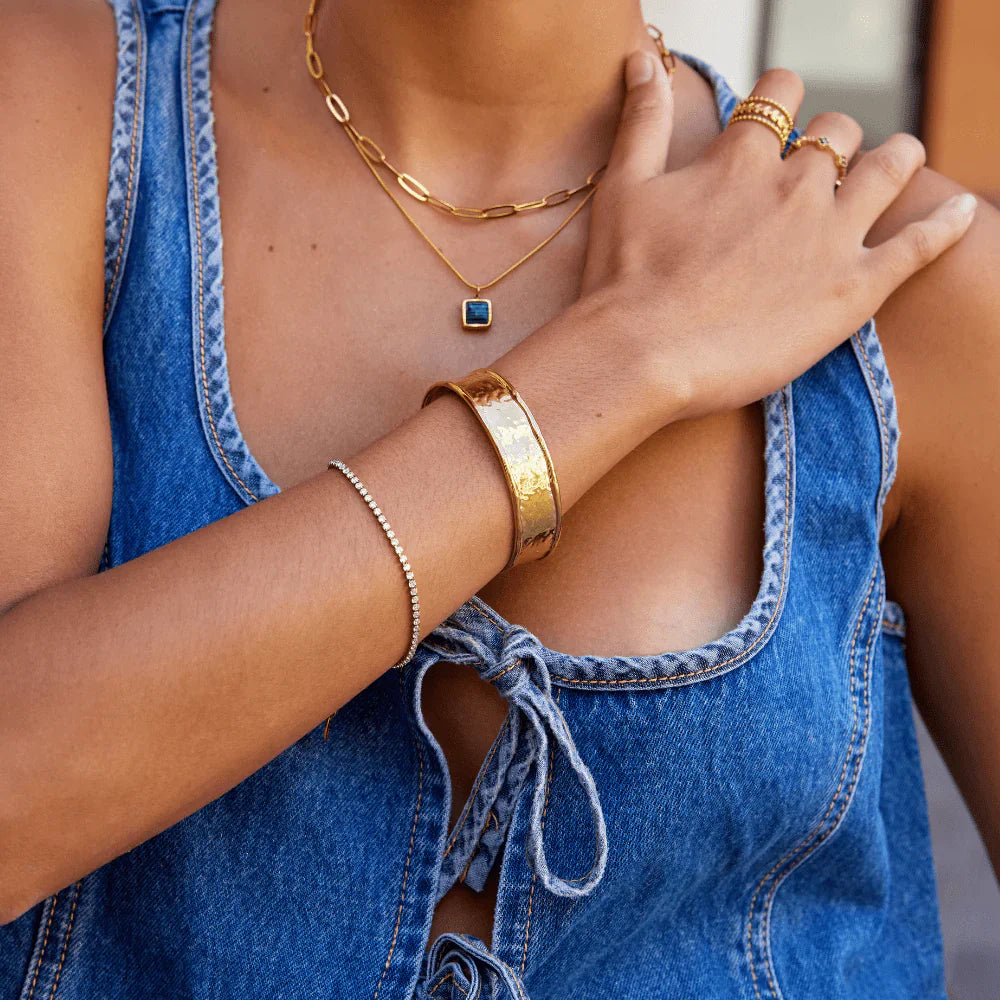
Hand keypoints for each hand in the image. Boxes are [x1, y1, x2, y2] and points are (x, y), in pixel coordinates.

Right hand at [580, 51, 976, 422]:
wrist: (641, 354)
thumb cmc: (622, 278)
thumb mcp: (623, 187)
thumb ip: (642, 119)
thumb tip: (642, 57)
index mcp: (741, 159)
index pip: (780, 94)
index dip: (781, 98)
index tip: (777, 115)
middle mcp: (794, 184)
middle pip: (838, 131)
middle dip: (832, 139)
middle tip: (824, 165)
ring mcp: (830, 235)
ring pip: (890, 168)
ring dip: (897, 158)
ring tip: (900, 161)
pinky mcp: (854, 288)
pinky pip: (919, 244)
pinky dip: (946, 225)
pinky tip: (964, 215)